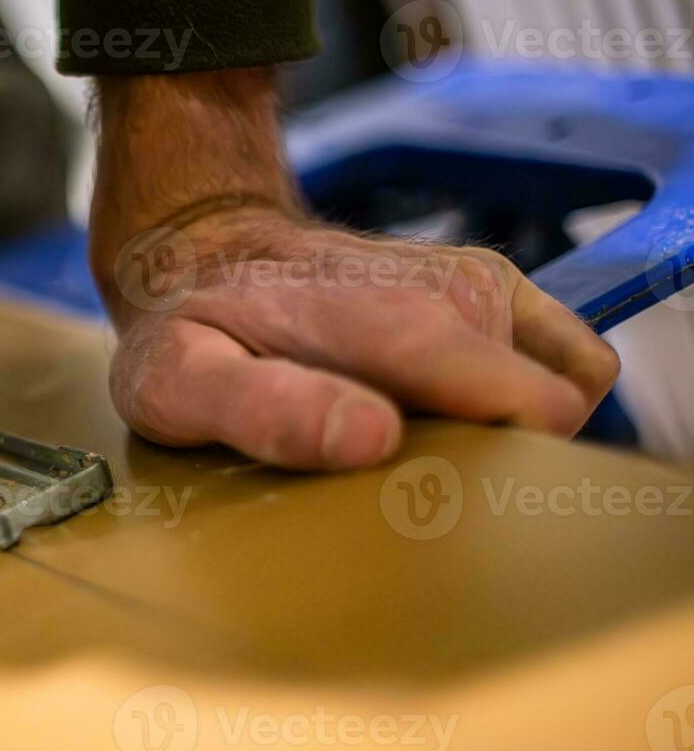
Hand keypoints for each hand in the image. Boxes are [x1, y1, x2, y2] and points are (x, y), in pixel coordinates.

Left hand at [91, 71, 620, 470]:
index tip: (429, 502)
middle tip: (401, 475)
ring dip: (500, 431)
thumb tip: (371, 438)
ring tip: (408, 433)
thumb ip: (263, 410)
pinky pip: (569, 361)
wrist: (201, 248)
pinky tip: (445, 404)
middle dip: (494, 466)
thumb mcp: (180, 378)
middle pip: (547, 422)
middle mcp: (454, 295)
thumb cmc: (188, 327)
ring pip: (559, 397)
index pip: (527, 409)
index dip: (499, 476)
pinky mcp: (492, 285)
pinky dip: (527, 393)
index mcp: (389, 324)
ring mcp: (479, 285)